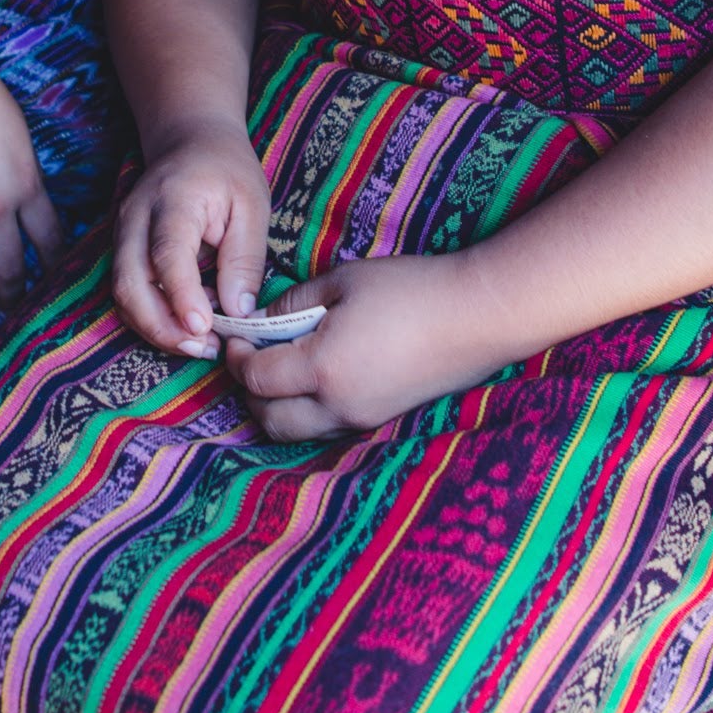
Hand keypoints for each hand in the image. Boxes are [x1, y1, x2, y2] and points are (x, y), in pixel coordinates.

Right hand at [111, 120, 269, 357]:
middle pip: (129, 282)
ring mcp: (121, 234)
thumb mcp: (252, 204)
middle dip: (162, 326)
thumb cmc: (225, 169)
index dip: (181, 295)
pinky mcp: (121, 250)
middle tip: (204, 348)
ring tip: (200, 345)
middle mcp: (135, 218)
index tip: (204, 327)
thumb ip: (245, 257)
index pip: (167, 253)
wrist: (189, 140)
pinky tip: (186, 326)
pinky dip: (151, 318)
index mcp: (172, 198)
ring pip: (122, 294)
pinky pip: (127, 293)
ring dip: (155, 328)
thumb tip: (238, 311)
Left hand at [225, 255, 499, 439]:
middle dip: (249, 390)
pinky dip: (307, 411)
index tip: (236, 334)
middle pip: (268, 419)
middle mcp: (337, 406)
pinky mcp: (380, 420)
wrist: (477, 316)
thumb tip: (261, 321)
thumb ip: (293, 303)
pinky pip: (325, 428)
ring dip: (276, 405)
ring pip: (296, 431)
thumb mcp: (344, 281)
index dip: (236, 357)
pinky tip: (316, 375)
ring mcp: (361, 419)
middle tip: (251, 354)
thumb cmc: (411, 289)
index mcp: (322, 369)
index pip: (256, 377)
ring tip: (282, 365)